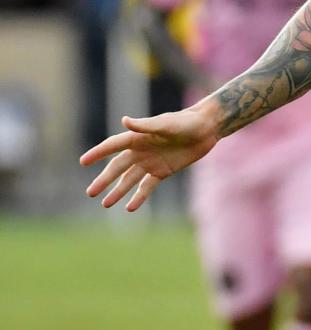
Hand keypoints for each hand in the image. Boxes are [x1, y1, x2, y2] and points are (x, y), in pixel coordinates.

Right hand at [80, 104, 218, 210]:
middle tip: (90, 193)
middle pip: (118, 167)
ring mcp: (151, 162)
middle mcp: (141, 150)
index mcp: (138, 137)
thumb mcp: (166, 124)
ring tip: (106, 204)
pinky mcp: (163, 171)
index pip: (113, 146)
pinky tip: (130, 208)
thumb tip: (124, 121)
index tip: (83, 162)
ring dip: (118, 191)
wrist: (207, 128)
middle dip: (104, 180)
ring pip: (130, 180)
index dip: (98, 153)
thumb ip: (145, 126)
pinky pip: (147, 186)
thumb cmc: (186, 122)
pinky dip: (139, 197)